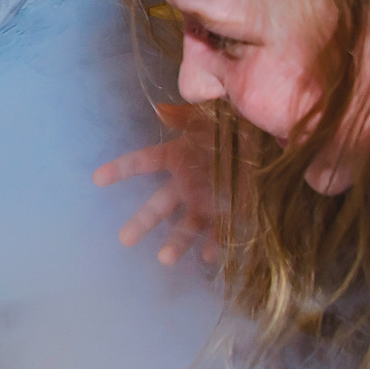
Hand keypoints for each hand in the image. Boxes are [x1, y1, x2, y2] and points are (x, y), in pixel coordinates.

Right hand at [94, 103, 221, 266]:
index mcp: (178, 155)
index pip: (143, 162)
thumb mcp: (211, 119)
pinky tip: (206, 256)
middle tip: (124, 240)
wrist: (272, 141)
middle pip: (158, 205)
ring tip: (164, 259)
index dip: (121, 169)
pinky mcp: (229, 211)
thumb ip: (185, 116)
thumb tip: (158, 109)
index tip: (97, 179)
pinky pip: (218, 231)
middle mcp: (187, 181)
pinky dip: (212, 244)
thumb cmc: (237, 126)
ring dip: (175, 242)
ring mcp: (206, 199)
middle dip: (142, 223)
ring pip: (185, 225)